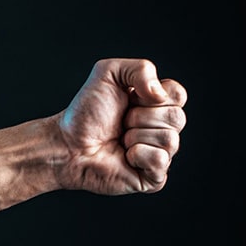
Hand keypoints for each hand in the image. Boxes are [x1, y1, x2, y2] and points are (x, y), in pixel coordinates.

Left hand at [56, 58, 186, 194]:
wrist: (67, 143)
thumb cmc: (85, 113)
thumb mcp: (108, 72)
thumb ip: (141, 68)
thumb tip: (161, 95)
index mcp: (156, 105)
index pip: (178, 95)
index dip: (152, 95)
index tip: (130, 99)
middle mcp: (161, 129)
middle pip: (176, 117)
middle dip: (140, 117)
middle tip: (121, 122)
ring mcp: (159, 154)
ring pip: (170, 139)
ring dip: (136, 136)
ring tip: (120, 139)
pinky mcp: (153, 177)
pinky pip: (161, 160)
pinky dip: (138, 154)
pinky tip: (125, 156)